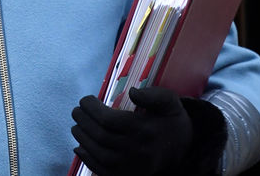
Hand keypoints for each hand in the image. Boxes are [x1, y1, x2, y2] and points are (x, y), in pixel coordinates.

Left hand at [71, 86, 192, 175]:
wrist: (183, 149)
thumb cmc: (170, 120)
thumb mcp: (169, 102)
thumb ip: (152, 95)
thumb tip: (132, 92)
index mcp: (145, 130)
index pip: (109, 120)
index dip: (92, 109)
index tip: (85, 99)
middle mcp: (138, 151)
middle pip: (101, 136)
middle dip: (83, 122)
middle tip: (76, 111)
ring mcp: (132, 167)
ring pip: (99, 154)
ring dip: (82, 138)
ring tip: (76, 125)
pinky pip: (102, 170)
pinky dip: (87, 159)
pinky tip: (80, 146)